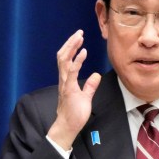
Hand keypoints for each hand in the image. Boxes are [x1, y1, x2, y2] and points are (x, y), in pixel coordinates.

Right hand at [47, 29, 100, 150]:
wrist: (68, 126)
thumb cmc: (75, 113)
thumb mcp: (85, 97)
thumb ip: (90, 86)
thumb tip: (96, 75)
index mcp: (66, 79)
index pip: (66, 59)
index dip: (71, 47)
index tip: (79, 37)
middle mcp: (64, 79)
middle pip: (63, 55)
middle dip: (70, 43)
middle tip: (79, 32)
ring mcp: (65, 83)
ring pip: (64, 60)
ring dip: (71, 47)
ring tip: (79, 37)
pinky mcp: (69, 89)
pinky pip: (71, 71)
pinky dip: (77, 60)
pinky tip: (83, 52)